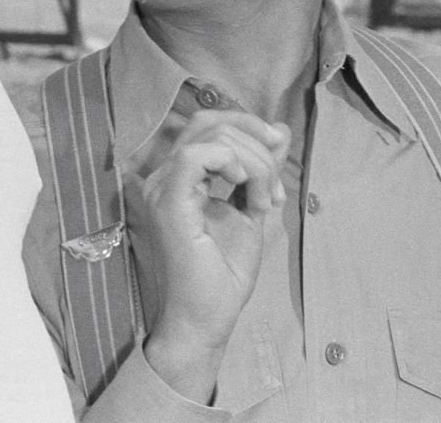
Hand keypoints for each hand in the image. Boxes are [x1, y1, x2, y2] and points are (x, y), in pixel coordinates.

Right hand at [124, 109, 292, 401]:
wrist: (209, 317)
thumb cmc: (224, 274)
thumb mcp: (253, 207)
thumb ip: (263, 168)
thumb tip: (279, 129)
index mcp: (179, 177)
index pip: (207, 125)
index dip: (246, 126)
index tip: (277, 157)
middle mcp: (163, 176)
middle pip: (208, 123)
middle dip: (254, 139)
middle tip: (275, 181)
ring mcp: (161, 188)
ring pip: (210, 137)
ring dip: (253, 161)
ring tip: (264, 199)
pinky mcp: (168, 204)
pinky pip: (195, 157)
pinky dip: (231, 162)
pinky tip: (246, 187)